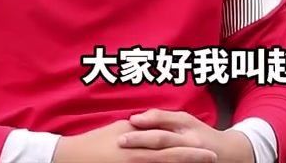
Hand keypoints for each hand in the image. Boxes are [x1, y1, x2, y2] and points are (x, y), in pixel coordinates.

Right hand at [52, 119, 217, 162]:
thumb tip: (158, 126)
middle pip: (172, 161)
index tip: (210, 152)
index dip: (192, 151)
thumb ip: (142, 128)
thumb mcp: (121, 130)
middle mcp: (138, 160)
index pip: (172, 148)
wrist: (72, 157)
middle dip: (194, 162)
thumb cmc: (97, 141)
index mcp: (139, 146)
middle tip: (214, 160)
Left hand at [121, 110, 254, 162]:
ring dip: (147, 155)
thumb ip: (161, 118)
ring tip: (128, 156)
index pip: (162, 121)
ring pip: (167, 156)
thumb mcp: (185, 121)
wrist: (227, 154)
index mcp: (186, 125)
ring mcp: (190, 156)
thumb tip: (135, 119)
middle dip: (140, 140)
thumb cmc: (200, 135)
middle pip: (161, 139)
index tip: (128, 122)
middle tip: (121, 141)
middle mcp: (188, 141)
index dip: (146, 122)